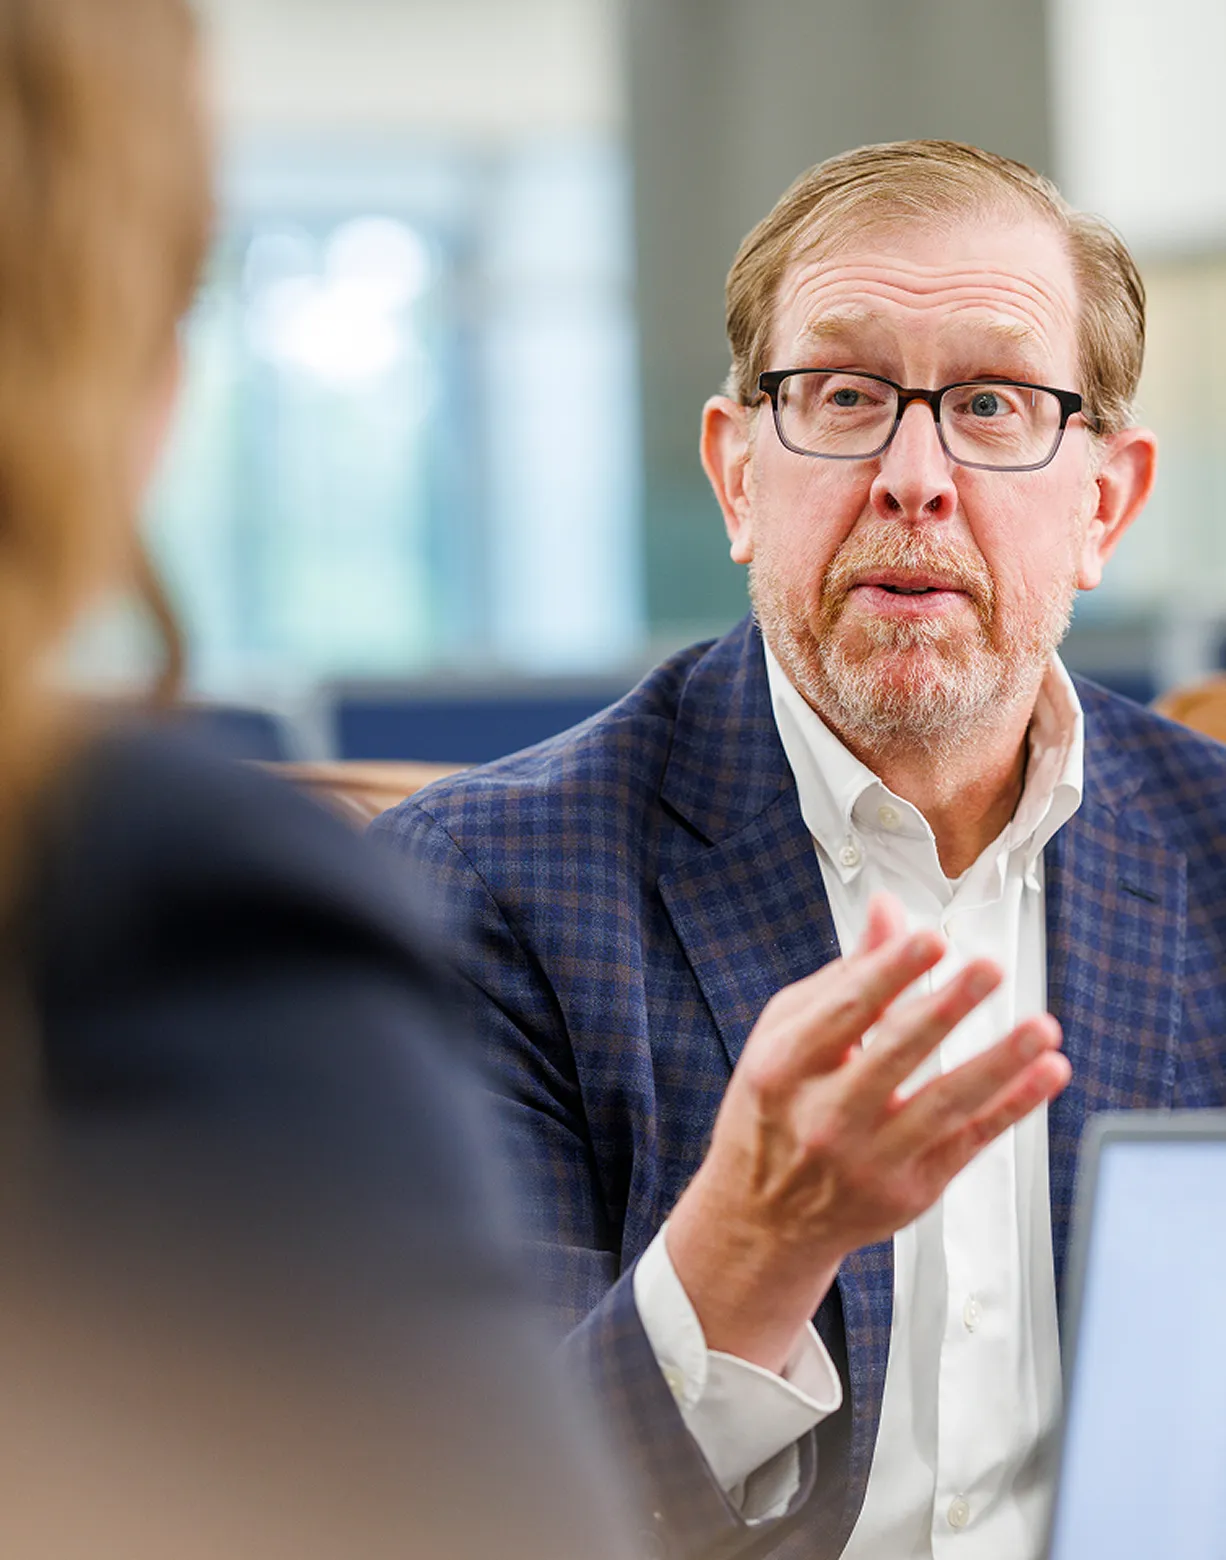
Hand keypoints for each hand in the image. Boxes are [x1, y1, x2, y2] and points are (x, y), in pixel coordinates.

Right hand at [665, 894, 1070, 1373]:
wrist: (763, 1218)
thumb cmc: (775, 1113)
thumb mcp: (785, 1037)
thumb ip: (844, 976)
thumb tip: (887, 913)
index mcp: (787, 1066)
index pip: (846, 1010)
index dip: (891, 972)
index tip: (930, 940)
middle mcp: (826, 1115)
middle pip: (895, 1054)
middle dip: (947, 1008)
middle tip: (989, 970)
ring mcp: (870, 1158)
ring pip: (944, 1103)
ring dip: (998, 1063)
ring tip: (1041, 1029)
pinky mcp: (911, 1189)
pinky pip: (970, 1141)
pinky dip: (1012, 1107)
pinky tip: (1044, 1074)